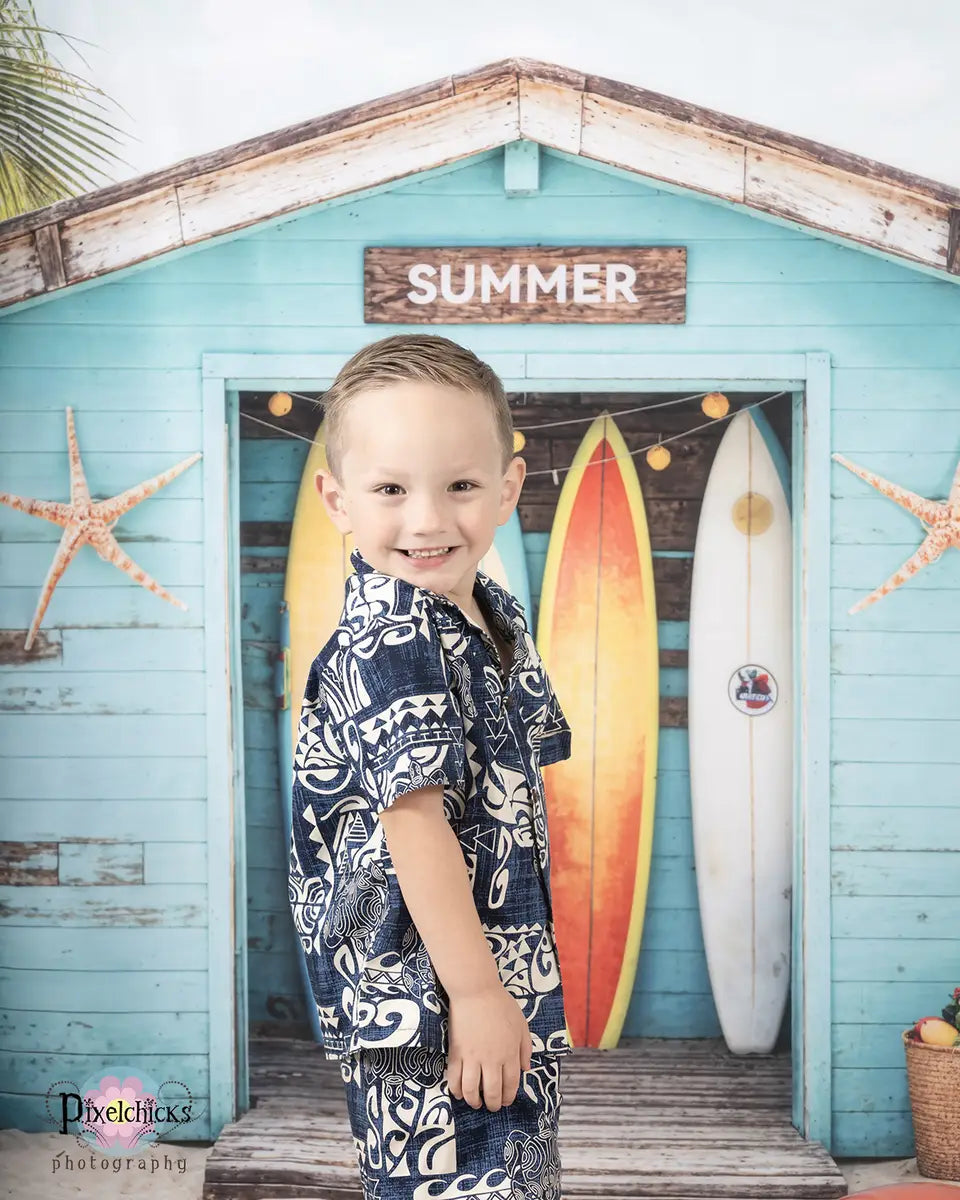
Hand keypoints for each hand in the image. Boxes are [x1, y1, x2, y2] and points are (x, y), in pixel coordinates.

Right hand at [445, 982, 532, 1111]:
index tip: (506, 1101)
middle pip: (492, 1091)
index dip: (508, 1097)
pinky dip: (456, 1090)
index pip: (511, 1084)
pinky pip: (454, 1078)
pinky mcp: (456, 1052)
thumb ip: (526, 1048)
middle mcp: (492, 1059)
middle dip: (493, 1104)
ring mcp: (472, 1057)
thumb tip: (526, 1070)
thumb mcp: (522, 1025)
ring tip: (475, 1103)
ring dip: (474, 1101)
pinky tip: (459, 1093)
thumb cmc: (501, 1005)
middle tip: (492, 1107)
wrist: (476, 991)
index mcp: (510, 1053)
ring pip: (472, 1090)